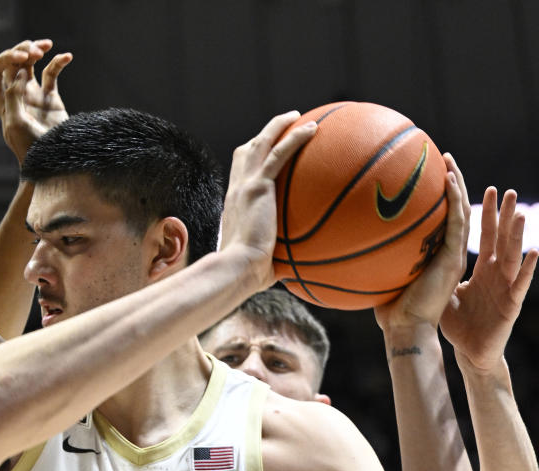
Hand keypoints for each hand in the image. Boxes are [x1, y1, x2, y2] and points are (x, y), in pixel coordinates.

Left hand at [0, 39, 71, 161]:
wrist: (51, 162)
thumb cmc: (30, 148)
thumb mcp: (16, 123)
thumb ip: (13, 95)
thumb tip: (19, 72)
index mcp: (3, 101)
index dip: (7, 59)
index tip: (23, 60)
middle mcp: (16, 95)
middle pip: (13, 62)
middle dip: (22, 51)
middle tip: (36, 51)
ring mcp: (33, 95)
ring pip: (31, 63)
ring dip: (36, 50)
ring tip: (46, 47)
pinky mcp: (51, 97)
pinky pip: (52, 73)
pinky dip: (58, 62)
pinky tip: (67, 56)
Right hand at [220, 111, 317, 291]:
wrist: (237, 269)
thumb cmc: (247, 274)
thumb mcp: (260, 261)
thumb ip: (274, 257)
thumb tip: (295, 271)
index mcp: (234, 205)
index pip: (239, 175)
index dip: (251, 161)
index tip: (265, 157)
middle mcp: (236, 190)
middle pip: (245, 152)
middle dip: (263, 136)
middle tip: (282, 127)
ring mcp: (245, 186)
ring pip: (260, 144)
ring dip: (277, 126)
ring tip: (297, 117)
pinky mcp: (258, 187)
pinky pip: (279, 154)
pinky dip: (295, 138)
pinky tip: (313, 129)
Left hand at [375, 154, 470, 331]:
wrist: (404, 329)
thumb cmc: (388, 310)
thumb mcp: (377, 276)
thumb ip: (369, 258)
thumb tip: (339, 245)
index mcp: (432, 254)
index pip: (437, 219)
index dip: (435, 197)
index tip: (424, 175)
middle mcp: (445, 251)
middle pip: (452, 209)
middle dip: (449, 182)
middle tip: (440, 158)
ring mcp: (451, 254)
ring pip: (460, 210)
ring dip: (456, 183)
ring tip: (448, 160)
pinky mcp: (452, 259)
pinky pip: (456, 223)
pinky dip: (454, 200)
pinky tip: (449, 180)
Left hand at [440, 186, 537, 373]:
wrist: (469, 352)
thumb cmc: (456, 323)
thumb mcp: (444, 292)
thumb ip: (437, 273)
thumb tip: (412, 257)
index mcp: (481, 269)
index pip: (483, 236)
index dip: (485, 214)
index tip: (488, 190)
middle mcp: (496, 274)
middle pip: (501, 239)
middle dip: (504, 215)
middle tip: (507, 191)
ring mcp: (505, 287)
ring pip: (513, 256)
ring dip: (516, 235)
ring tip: (519, 213)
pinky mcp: (510, 304)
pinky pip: (520, 284)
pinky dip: (528, 268)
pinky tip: (534, 252)